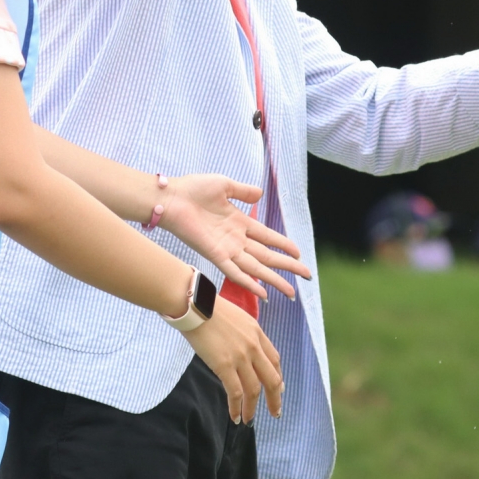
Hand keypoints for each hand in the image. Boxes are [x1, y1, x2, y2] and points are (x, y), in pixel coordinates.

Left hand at [158, 174, 312, 299]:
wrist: (171, 198)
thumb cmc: (193, 189)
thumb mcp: (225, 185)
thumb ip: (243, 192)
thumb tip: (260, 194)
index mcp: (240, 222)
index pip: (268, 237)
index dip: (284, 245)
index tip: (299, 254)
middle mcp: (236, 239)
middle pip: (268, 256)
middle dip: (288, 267)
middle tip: (307, 276)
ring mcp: (227, 249)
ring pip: (257, 268)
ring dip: (275, 279)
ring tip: (291, 291)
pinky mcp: (215, 255)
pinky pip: (236, 272)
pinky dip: (249, 283)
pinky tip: (263, 293)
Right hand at [183, 296, 283, 422]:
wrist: (194, 305)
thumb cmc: (209, 309)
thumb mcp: (237, 317)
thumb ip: (244, 334)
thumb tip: (242, 348)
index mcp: (257, 332)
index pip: (274, 359)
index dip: (278, 377)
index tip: (279, 389)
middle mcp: (253, 346)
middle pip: (272, 378)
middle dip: (275, 398)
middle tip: (275, 412)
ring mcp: (240, 356)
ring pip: (254, 389)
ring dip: (253, 408)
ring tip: (250, 420)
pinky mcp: (224, 365)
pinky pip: (235, 392)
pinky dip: (237, 408)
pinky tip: (235, 417)